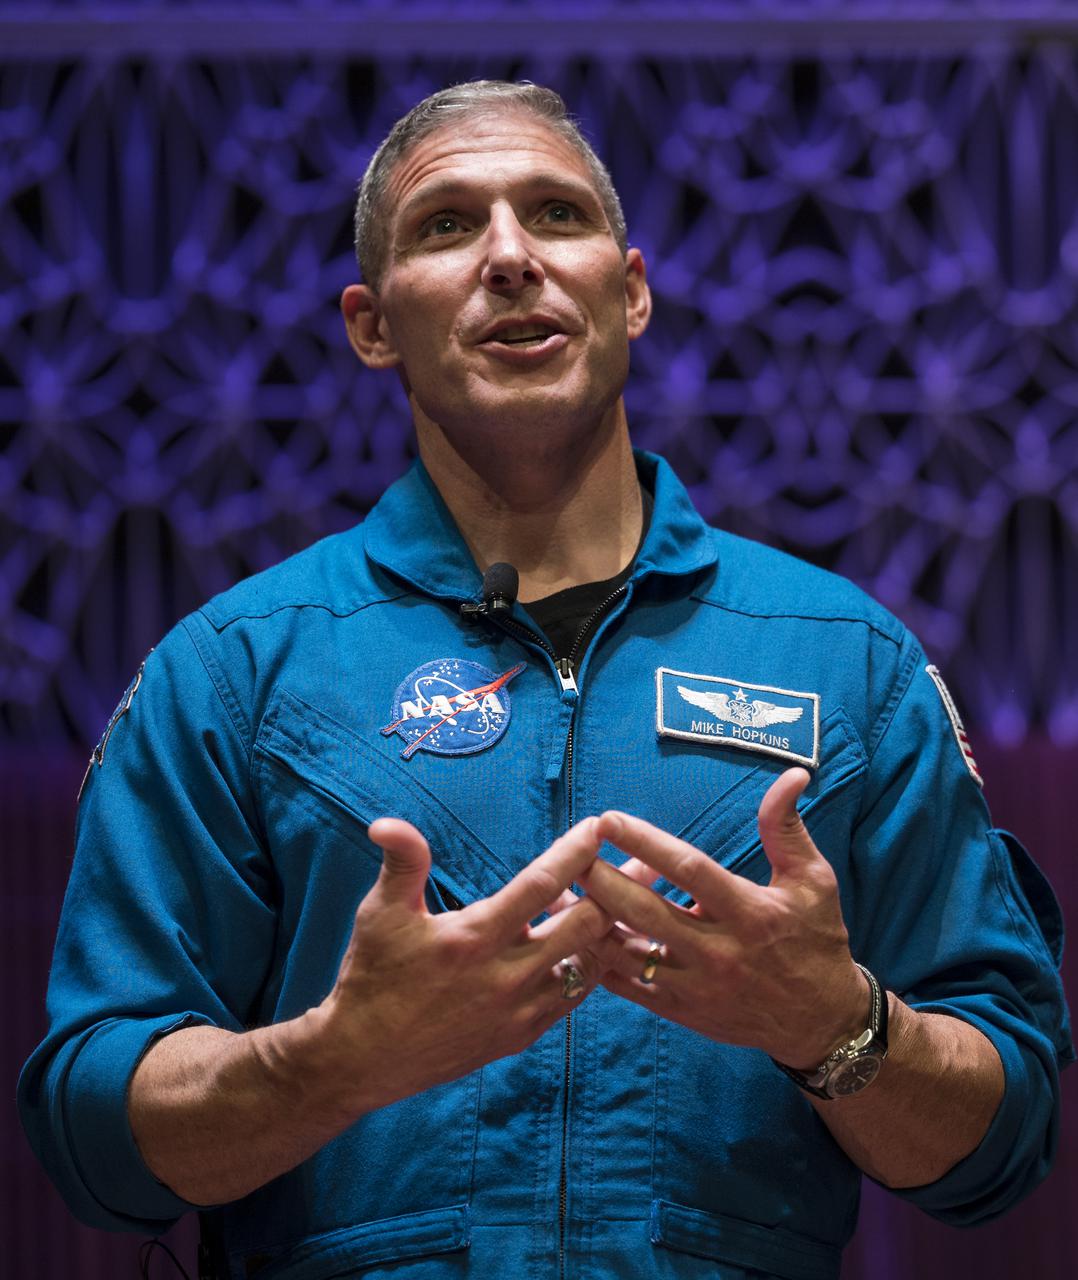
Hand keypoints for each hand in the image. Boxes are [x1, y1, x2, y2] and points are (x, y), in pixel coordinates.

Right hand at [313, 816, 612, 1111]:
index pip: (540, 886)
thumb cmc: (372, 976)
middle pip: (584, 927)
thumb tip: (387, 820)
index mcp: (474, 938)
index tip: (599, 827)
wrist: (363, 1059)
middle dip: (616, 890)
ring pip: (588, 966)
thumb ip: (401, 862)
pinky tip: (602, 947)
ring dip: (610, 931)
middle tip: (644, 863)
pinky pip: (573, 999)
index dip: (574, 854)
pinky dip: (591, 969)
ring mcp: (517, 1011)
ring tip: (636, 903)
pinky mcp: (520, 1036)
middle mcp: (504, 976)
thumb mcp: (380, 913)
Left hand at [576, 768, 866, 1067]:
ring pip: (630, 954)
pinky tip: (574, 939)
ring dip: (590, 924)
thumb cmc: (816, 939)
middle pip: (647, 913)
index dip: (645, 842)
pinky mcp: (684, 1012)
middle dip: (602, 882)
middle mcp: (720, 951)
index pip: (688, 869)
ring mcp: (698, 986)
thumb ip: (787, 828)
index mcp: (749, 912)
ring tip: (558, 895)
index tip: (609, 819)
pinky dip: (599, 964)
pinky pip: (630, 988)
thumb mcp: (813, 880)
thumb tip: (793, 775)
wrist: (822, 1021)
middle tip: (569, 855)